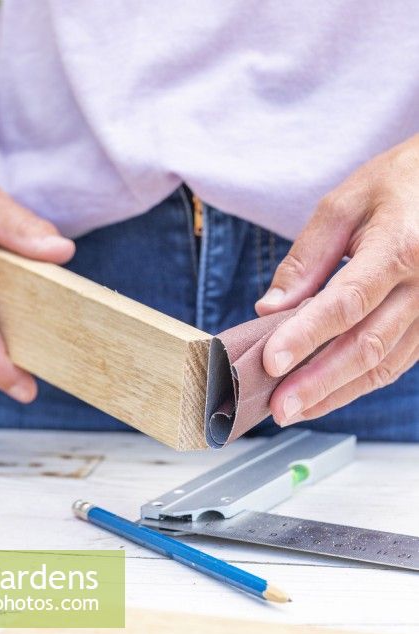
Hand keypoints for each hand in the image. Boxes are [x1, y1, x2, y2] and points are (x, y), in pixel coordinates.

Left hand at [255, 134, 418, 425]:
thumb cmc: (400, 184)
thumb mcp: (346, 204)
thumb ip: (306, 258)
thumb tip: (270, 308)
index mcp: (401, 246)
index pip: (347, 302)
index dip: (307, 336)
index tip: (272, 361)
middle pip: (367, 345)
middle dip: (318, 382)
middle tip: (280, 408)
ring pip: (384, 365)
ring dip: (336, 393)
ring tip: (295, 410)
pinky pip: (397, 364)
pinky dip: (358, 384)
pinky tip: (326, 395)